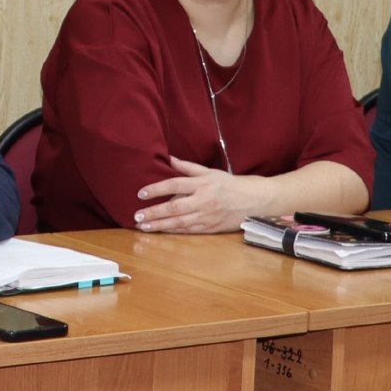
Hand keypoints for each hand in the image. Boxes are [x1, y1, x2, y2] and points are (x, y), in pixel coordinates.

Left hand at [132, 157, 273, 233]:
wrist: (253, 200)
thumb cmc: (229, 184)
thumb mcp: (210, 172)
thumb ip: (188, 167)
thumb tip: (169, 159)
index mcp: (202, 184)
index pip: (174, 184)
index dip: (156, 189)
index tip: (141, 194)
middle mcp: (203, 200)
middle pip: (174, 207)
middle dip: (154, 213)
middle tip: (137, 215)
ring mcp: (207, 216)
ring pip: (179, 222)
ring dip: (160, 225)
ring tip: (143, 226)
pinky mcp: (210, 228)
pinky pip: (188, 230)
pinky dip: (173, 231)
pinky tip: (161, 231)